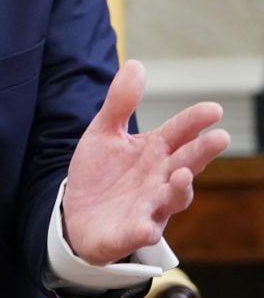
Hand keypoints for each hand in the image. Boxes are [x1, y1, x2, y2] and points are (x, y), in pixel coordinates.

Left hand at [62, 59, 229, 264]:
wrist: (77, 215)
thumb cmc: (100, 173)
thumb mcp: (105, 132)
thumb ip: (120, 103)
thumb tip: (136, 64)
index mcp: (154, 152)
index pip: (178, 133)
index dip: (194, 121)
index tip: (213, 108)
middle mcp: (159, 179)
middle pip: (185, 164)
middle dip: (201, 152)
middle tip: (221, 137)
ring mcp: (148, 207)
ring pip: (171, 200)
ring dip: (179, 189)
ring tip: (183, 176)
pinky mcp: (130, 232)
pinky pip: (140, 233)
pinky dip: (144, 229)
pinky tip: (145, 227)